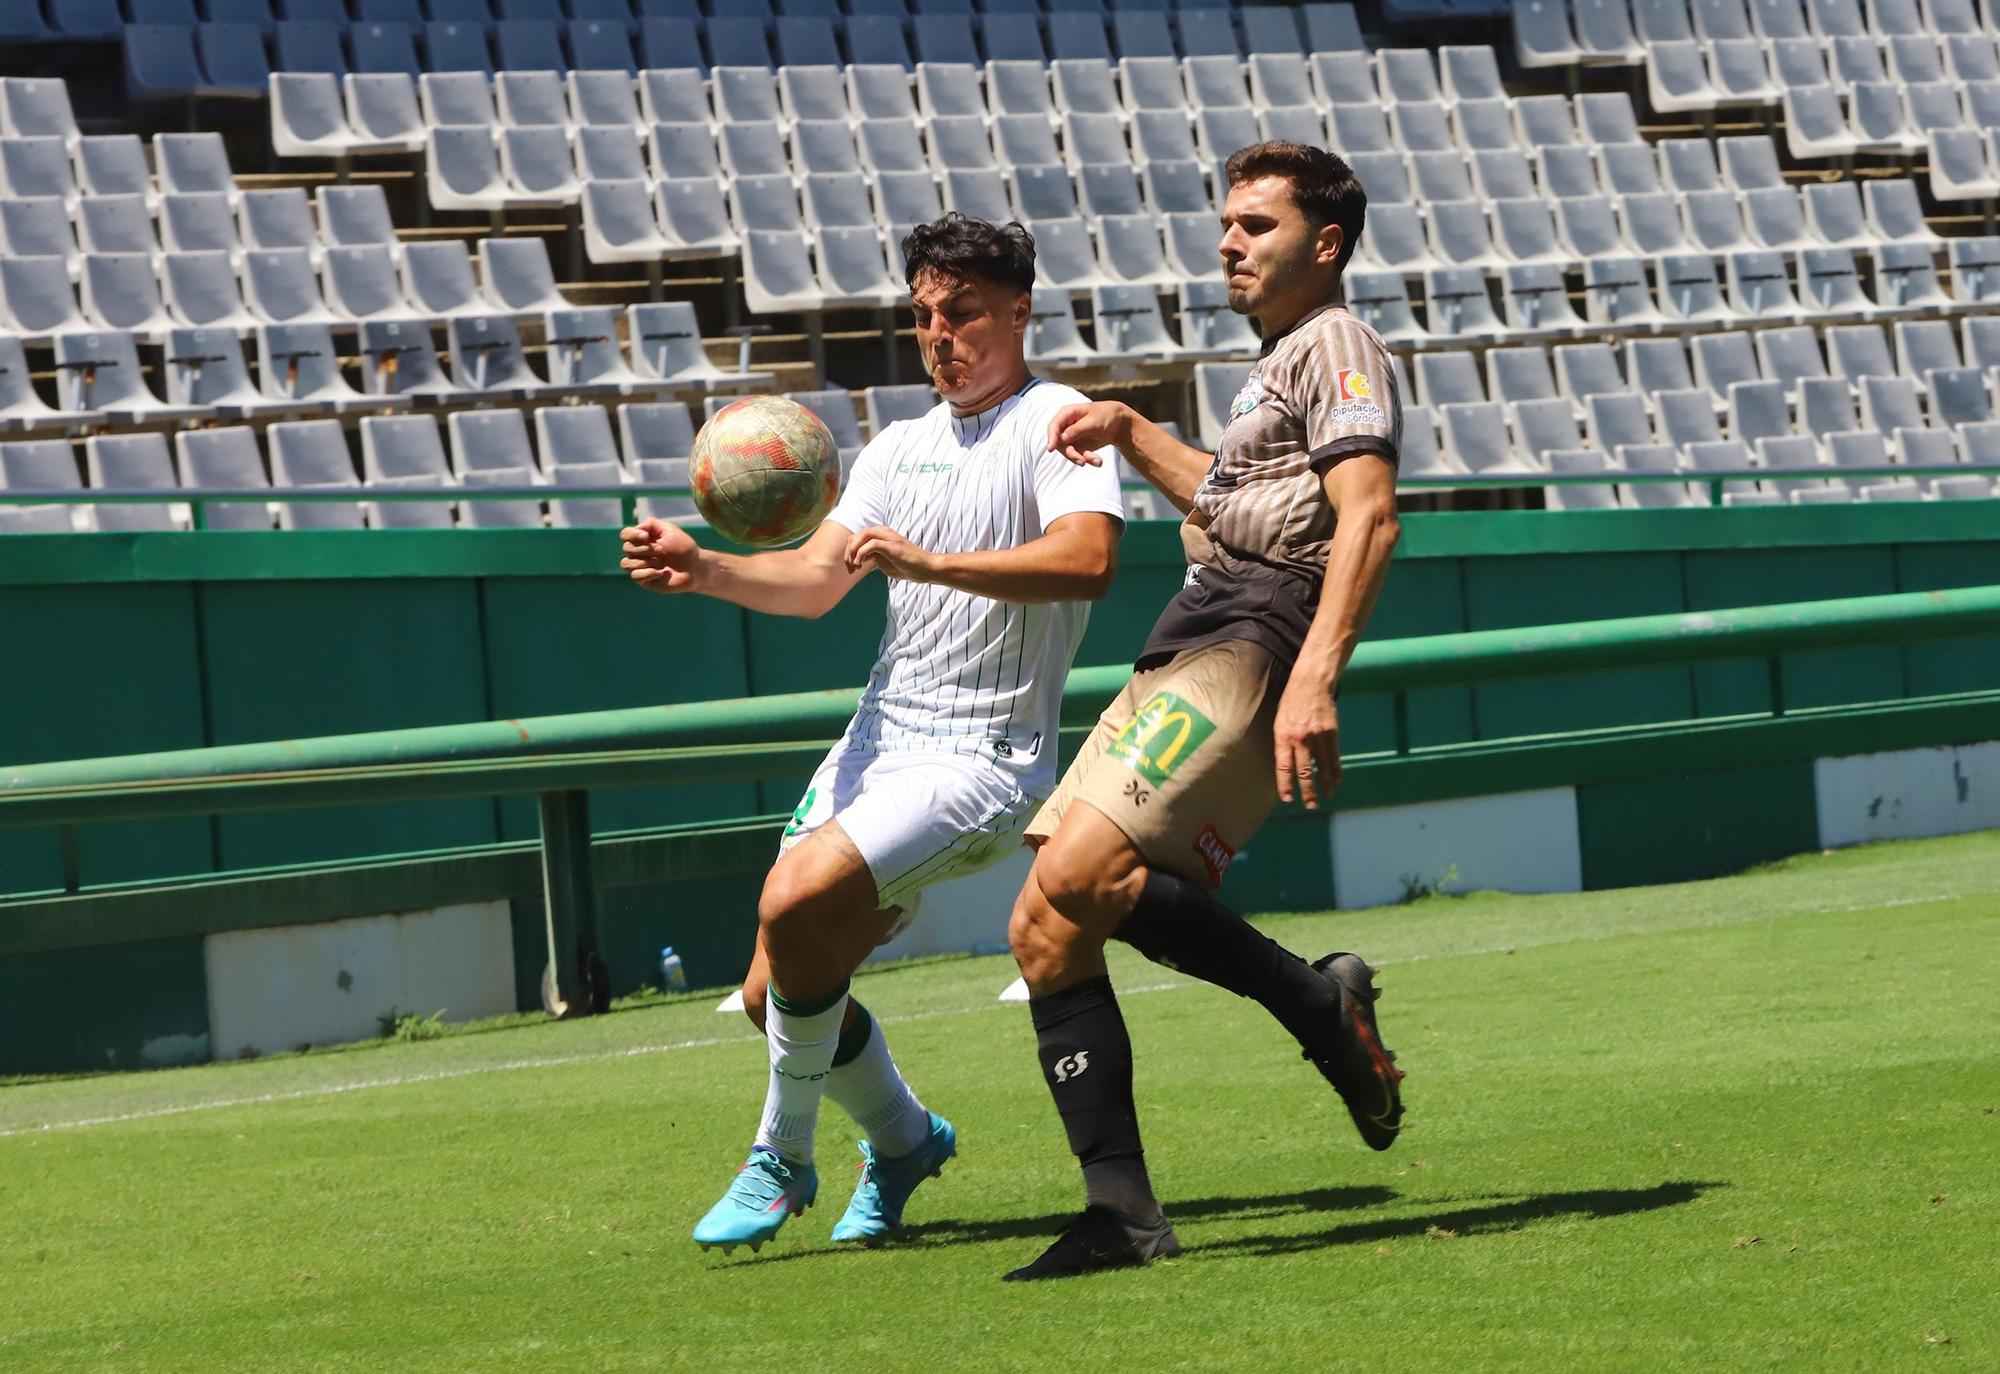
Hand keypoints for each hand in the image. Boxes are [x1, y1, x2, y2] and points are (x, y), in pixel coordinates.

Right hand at [618, 517, 701, 592]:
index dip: (632, 535)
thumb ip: (652, 524)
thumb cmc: (683, 548)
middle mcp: (639, 552)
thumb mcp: (669, 530)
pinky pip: (635, 576)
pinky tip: (661, 572)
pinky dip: (648, 573)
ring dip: (644, 561)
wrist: (695, 568)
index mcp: (643, 539)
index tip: (646, 537)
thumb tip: (636, 528)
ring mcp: (640, 567)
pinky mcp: (644, 580)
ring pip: (626, 563)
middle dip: (645, 549)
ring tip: (660, 562)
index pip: (625, 534)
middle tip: (661, 550)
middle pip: (626, 548)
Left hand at [844, 525, 939, 582]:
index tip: (852, 568)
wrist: (926, 568)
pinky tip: (861, 564)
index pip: (857, 538)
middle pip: (856, 536)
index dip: (850, 552)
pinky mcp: (892, 544)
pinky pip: (871, 544)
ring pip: (862, 536)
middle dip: (849, 553)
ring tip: (855, 566)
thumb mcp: (884, 561)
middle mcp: (883, 532)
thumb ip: (872, 556)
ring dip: (854, 552)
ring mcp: (888, 537)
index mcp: (881, 535)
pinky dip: (862, 553)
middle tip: (851, 569)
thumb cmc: (907, 566)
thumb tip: (859, 557)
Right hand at [1045, 401, 1130, 466]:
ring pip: (1069, 452)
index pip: (1054, 426)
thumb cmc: (1105, 416)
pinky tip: (1099, 461)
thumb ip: (1076, 429)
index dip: (1051, 437)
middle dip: (1071, 454)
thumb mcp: (1093, 422)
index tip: (1051, 449)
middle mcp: (1066, 426)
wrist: (1118, 423)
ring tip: (1098, 461)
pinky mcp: (1078, 446)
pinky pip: (1079, 456)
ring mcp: (1071, 437)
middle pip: (1060, 443)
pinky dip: (1088, 459)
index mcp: (1067, 414)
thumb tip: (1061, 438)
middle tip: (1083, 461)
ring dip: (1082, 458)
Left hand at [1272, 673, 1340, 809]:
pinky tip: (1336, 780)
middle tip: (1310, 805)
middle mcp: (1300, 738)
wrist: (1311, 682)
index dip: (1285, 784)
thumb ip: (1283, 743)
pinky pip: (1334, 756)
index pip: (1283, 767)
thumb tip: (1288, 766)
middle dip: (1307, 791)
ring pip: (1321, 766)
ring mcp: (1317, 736)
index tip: (1288, 798)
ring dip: (1324, 784)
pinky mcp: (1332, 731)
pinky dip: (1335, 769)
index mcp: (1283, 736)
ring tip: (1326, 796)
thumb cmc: (1292, 702)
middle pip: (1304, 771)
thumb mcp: (1279, 721)